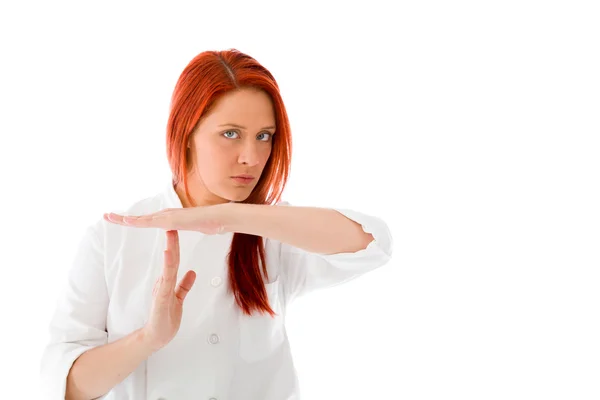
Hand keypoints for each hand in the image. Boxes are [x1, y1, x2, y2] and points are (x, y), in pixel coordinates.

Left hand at [104, 203, 230, 233]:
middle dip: (121, 217)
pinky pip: (150, 221)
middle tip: (105, 216)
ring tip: (109, 217)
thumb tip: (192, 230)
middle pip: (139, 218)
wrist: (220, 218)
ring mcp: (168, 216)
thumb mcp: (196, 228)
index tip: (119, 220)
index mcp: (169, 219)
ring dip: (124, 218)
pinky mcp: (171, 219)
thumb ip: (190, 227)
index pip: (146, 221)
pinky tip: (127, 221)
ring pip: (141, 219)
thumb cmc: (211, 222)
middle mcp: (166, 215)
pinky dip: (137, 221)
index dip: (132, 220)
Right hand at [141, 230, 195, 351]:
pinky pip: (165, 284)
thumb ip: (184, 286)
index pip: (174, 259)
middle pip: (170, 259)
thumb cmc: (165, 318)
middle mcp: (164, 282)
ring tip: (170, 236)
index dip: (176, 244)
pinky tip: (169, 260)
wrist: (156, 337)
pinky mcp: (160, 300)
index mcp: (168, 281)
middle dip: (172, 241)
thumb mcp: (178, 298)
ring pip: (168, 268)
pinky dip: (167, 271)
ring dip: (170, 252)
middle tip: (172, 223)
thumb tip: (192, 272)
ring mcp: (161, 291)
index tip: (178, 228)